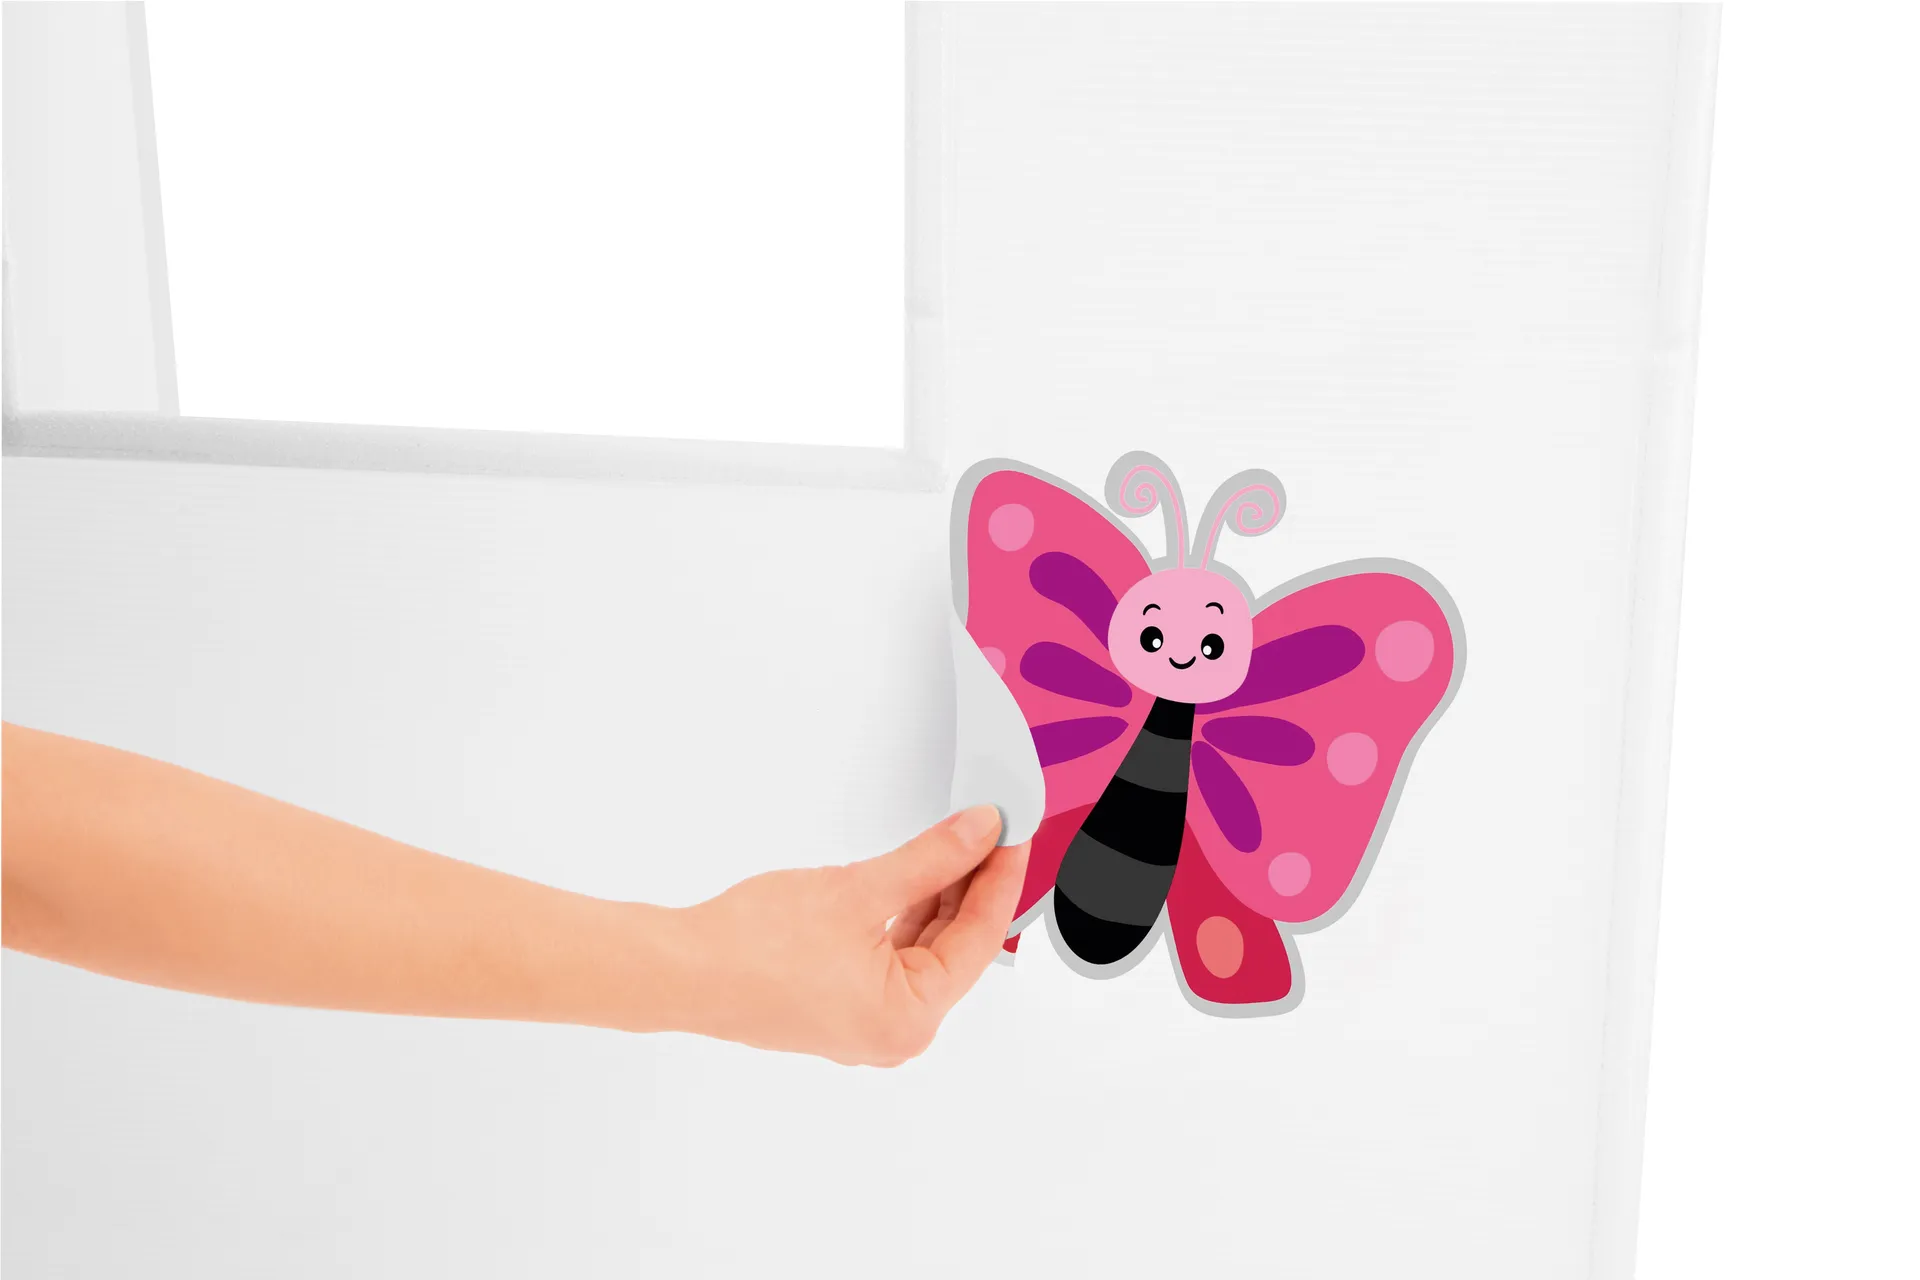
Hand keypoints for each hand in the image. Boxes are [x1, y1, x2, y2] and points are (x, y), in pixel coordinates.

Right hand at [667, 806, 1029, 1065]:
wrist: (679, 970)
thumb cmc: (752, 949)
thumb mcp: (860, 890)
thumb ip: (930, 860)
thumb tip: (979, 834)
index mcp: (911, 1019)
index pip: (980, 937)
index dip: (999, 877)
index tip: (1012, 833)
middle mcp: (894, 1033)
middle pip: (954, 946)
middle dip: (971, 884)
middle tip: (990, 830)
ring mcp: (864, 1023)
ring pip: (921, 949)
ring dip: (937, 896)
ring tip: (957, 843)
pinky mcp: (838, 1006)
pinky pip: (890, 957)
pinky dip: (904, 916)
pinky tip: (914, 877)